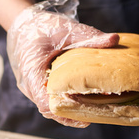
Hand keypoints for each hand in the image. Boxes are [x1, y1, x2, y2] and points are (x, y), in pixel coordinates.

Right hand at [7, 0, 119, 126]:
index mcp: (32, 71)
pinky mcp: (36, 86)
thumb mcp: (66, 29)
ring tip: (92, 109)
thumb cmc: (42, 26)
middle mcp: (28, 84)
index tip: (84, 115)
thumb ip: (89, 36)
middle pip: (49, 109)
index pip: (45, 102)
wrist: (23, 23)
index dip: (64, 113)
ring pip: (49, 106)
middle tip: (94, 114)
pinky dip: (64, 100)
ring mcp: (30, 87)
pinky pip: (49, 99)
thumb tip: (115, 39)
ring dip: (68, 109)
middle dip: (71, 114)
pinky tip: (82, 98)